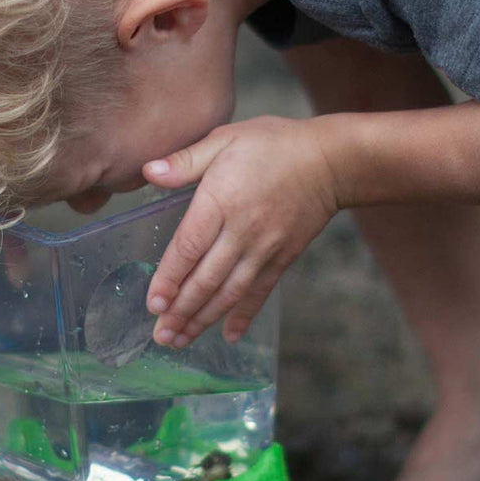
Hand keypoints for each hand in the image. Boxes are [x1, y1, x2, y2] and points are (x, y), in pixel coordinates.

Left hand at [142, 116, 338, 345]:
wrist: (331, 160)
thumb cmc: (272, 144)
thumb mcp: (224, 138)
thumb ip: (185, 160)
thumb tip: (148, 171)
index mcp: (221, 201)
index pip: (189, 247)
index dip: (169, 278)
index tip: (153, 304)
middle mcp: (242, 231)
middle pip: (207, 279)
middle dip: (181, 311)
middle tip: (160, 336)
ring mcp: (265, 248)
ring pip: (230, 293)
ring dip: (203, 319)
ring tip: (180, 341)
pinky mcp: (283, 258)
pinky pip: (260, 292)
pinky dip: (244, 316)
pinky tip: (228, 336)